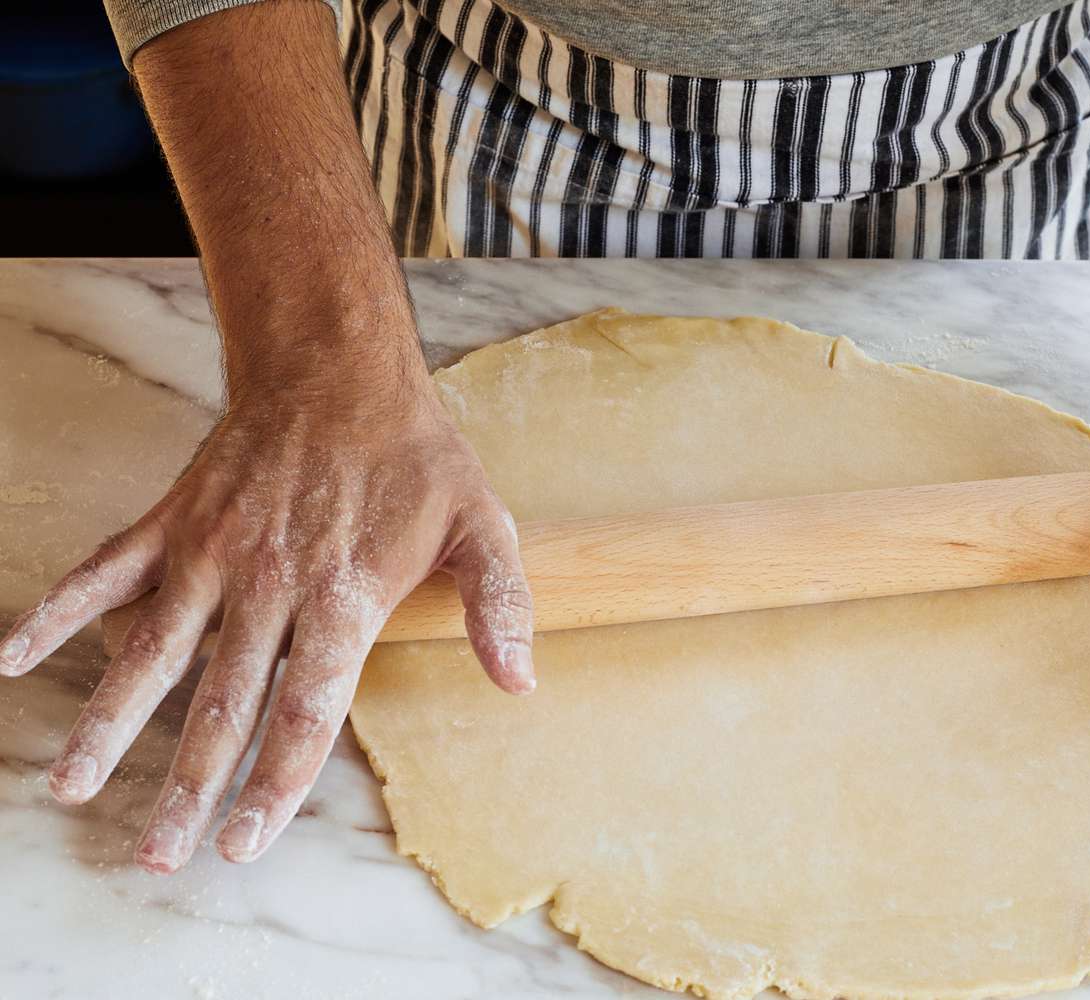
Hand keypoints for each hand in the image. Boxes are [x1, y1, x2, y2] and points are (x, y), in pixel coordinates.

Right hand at [0, 378, 533, 870]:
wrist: (342, 371)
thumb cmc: (416, 457)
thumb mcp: (484, 524)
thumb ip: (501, 605)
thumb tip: (521, 682)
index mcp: (344, 595)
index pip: (306, 710)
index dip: (276, 783)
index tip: (245, 842)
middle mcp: (269, 582)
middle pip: (221, 703)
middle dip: (190, 786)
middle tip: (160, 854)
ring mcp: (211, 551)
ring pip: (150, 652)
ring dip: (110, 722)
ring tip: (72, 786)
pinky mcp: (173, 520)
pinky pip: (104, 573)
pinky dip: (57, 612)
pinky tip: (13, 657)